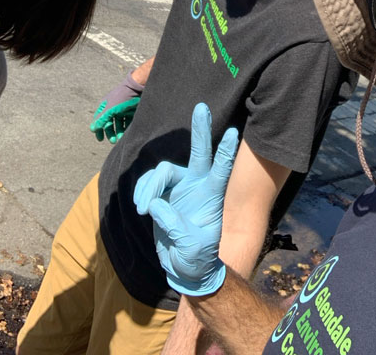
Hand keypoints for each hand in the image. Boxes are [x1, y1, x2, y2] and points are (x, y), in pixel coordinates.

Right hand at [90, 72, 142, 142]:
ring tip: (121, 138)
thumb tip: (92, 129)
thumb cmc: (122, 96)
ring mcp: (122, 110)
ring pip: (119, 124)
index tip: (100, 139)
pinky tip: (127, 134)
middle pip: (109, 123)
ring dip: (119, 132)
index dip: (99, 129)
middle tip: (113, 140)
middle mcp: (112, 108)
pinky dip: (126, 128)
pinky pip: (127, 122)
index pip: (99, 120)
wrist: (138, 87)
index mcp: (105, 106)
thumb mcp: (110, 109)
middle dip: (110, 132)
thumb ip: (101, 119)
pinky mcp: (130, 111)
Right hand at [134, 103, 237, 295]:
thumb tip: (156, 205)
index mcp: (211, 196)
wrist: (184, 268)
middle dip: (200, 129)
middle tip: (202, 106)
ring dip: (149, 187)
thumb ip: (175, 226)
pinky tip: (140, 207)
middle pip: (199, 152)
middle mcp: (197, 185)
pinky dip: (142, 192)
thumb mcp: (191, 248)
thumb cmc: (196, 259)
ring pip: (162, 171)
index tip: (234, 132)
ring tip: (142, 209)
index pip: (221, 169)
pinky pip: (148, 183)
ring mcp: (180, 187)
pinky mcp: (162, 193)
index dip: (226, 151)